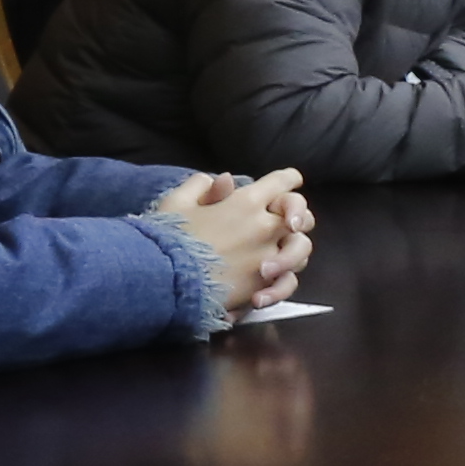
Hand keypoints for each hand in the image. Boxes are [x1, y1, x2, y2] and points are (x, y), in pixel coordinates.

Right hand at [160, 167, 313, 315]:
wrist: (162, 280)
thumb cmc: (168, 237)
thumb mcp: (176, 203)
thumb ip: (201, 186)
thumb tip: (222, 179)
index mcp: (246, 202)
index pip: (281, 182)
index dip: (287, 179)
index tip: (291, 180)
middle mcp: (264, 228)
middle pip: (302, 216)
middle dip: (298, 215)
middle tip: (291, 221)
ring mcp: (268, 257)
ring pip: (300, 250)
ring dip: (292, 249)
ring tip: (278, 253)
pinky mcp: (264, 285)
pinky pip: (287, 282)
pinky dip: (282, 283)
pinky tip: (266, 283)